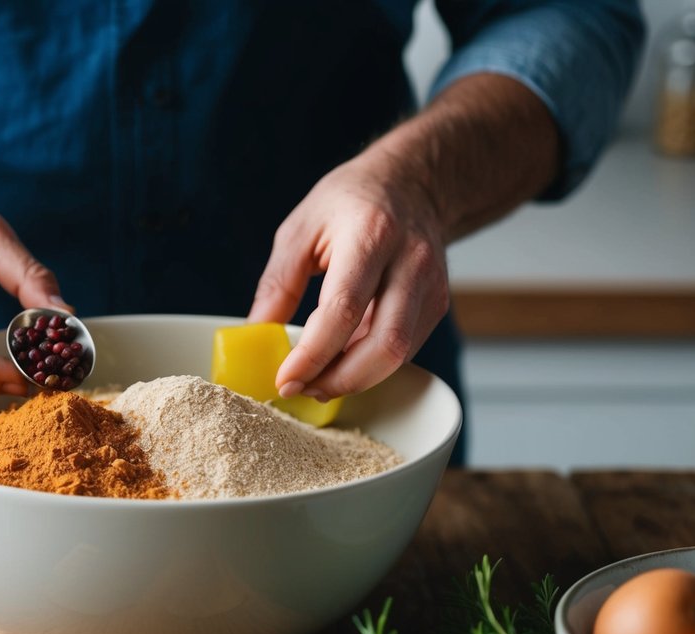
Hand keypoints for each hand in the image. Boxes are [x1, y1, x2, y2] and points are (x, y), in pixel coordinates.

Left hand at [248, 146, 449, 401]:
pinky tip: (343, 361)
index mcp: (370, 235)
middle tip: (302, 389)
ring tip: (317, 381)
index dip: (313, 354)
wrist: (412, 183)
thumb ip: (278, 284)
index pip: (343, 309)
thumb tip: (256, 336)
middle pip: (383, 343)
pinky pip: (405, 350)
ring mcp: (431, 284)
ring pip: (399, 354)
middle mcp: (410, 261)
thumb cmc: (350, 202)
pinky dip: (371, 366)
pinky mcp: (438, 304)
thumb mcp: (300, 229)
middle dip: (339, 379)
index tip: (285, 379)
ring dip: (355, 379)